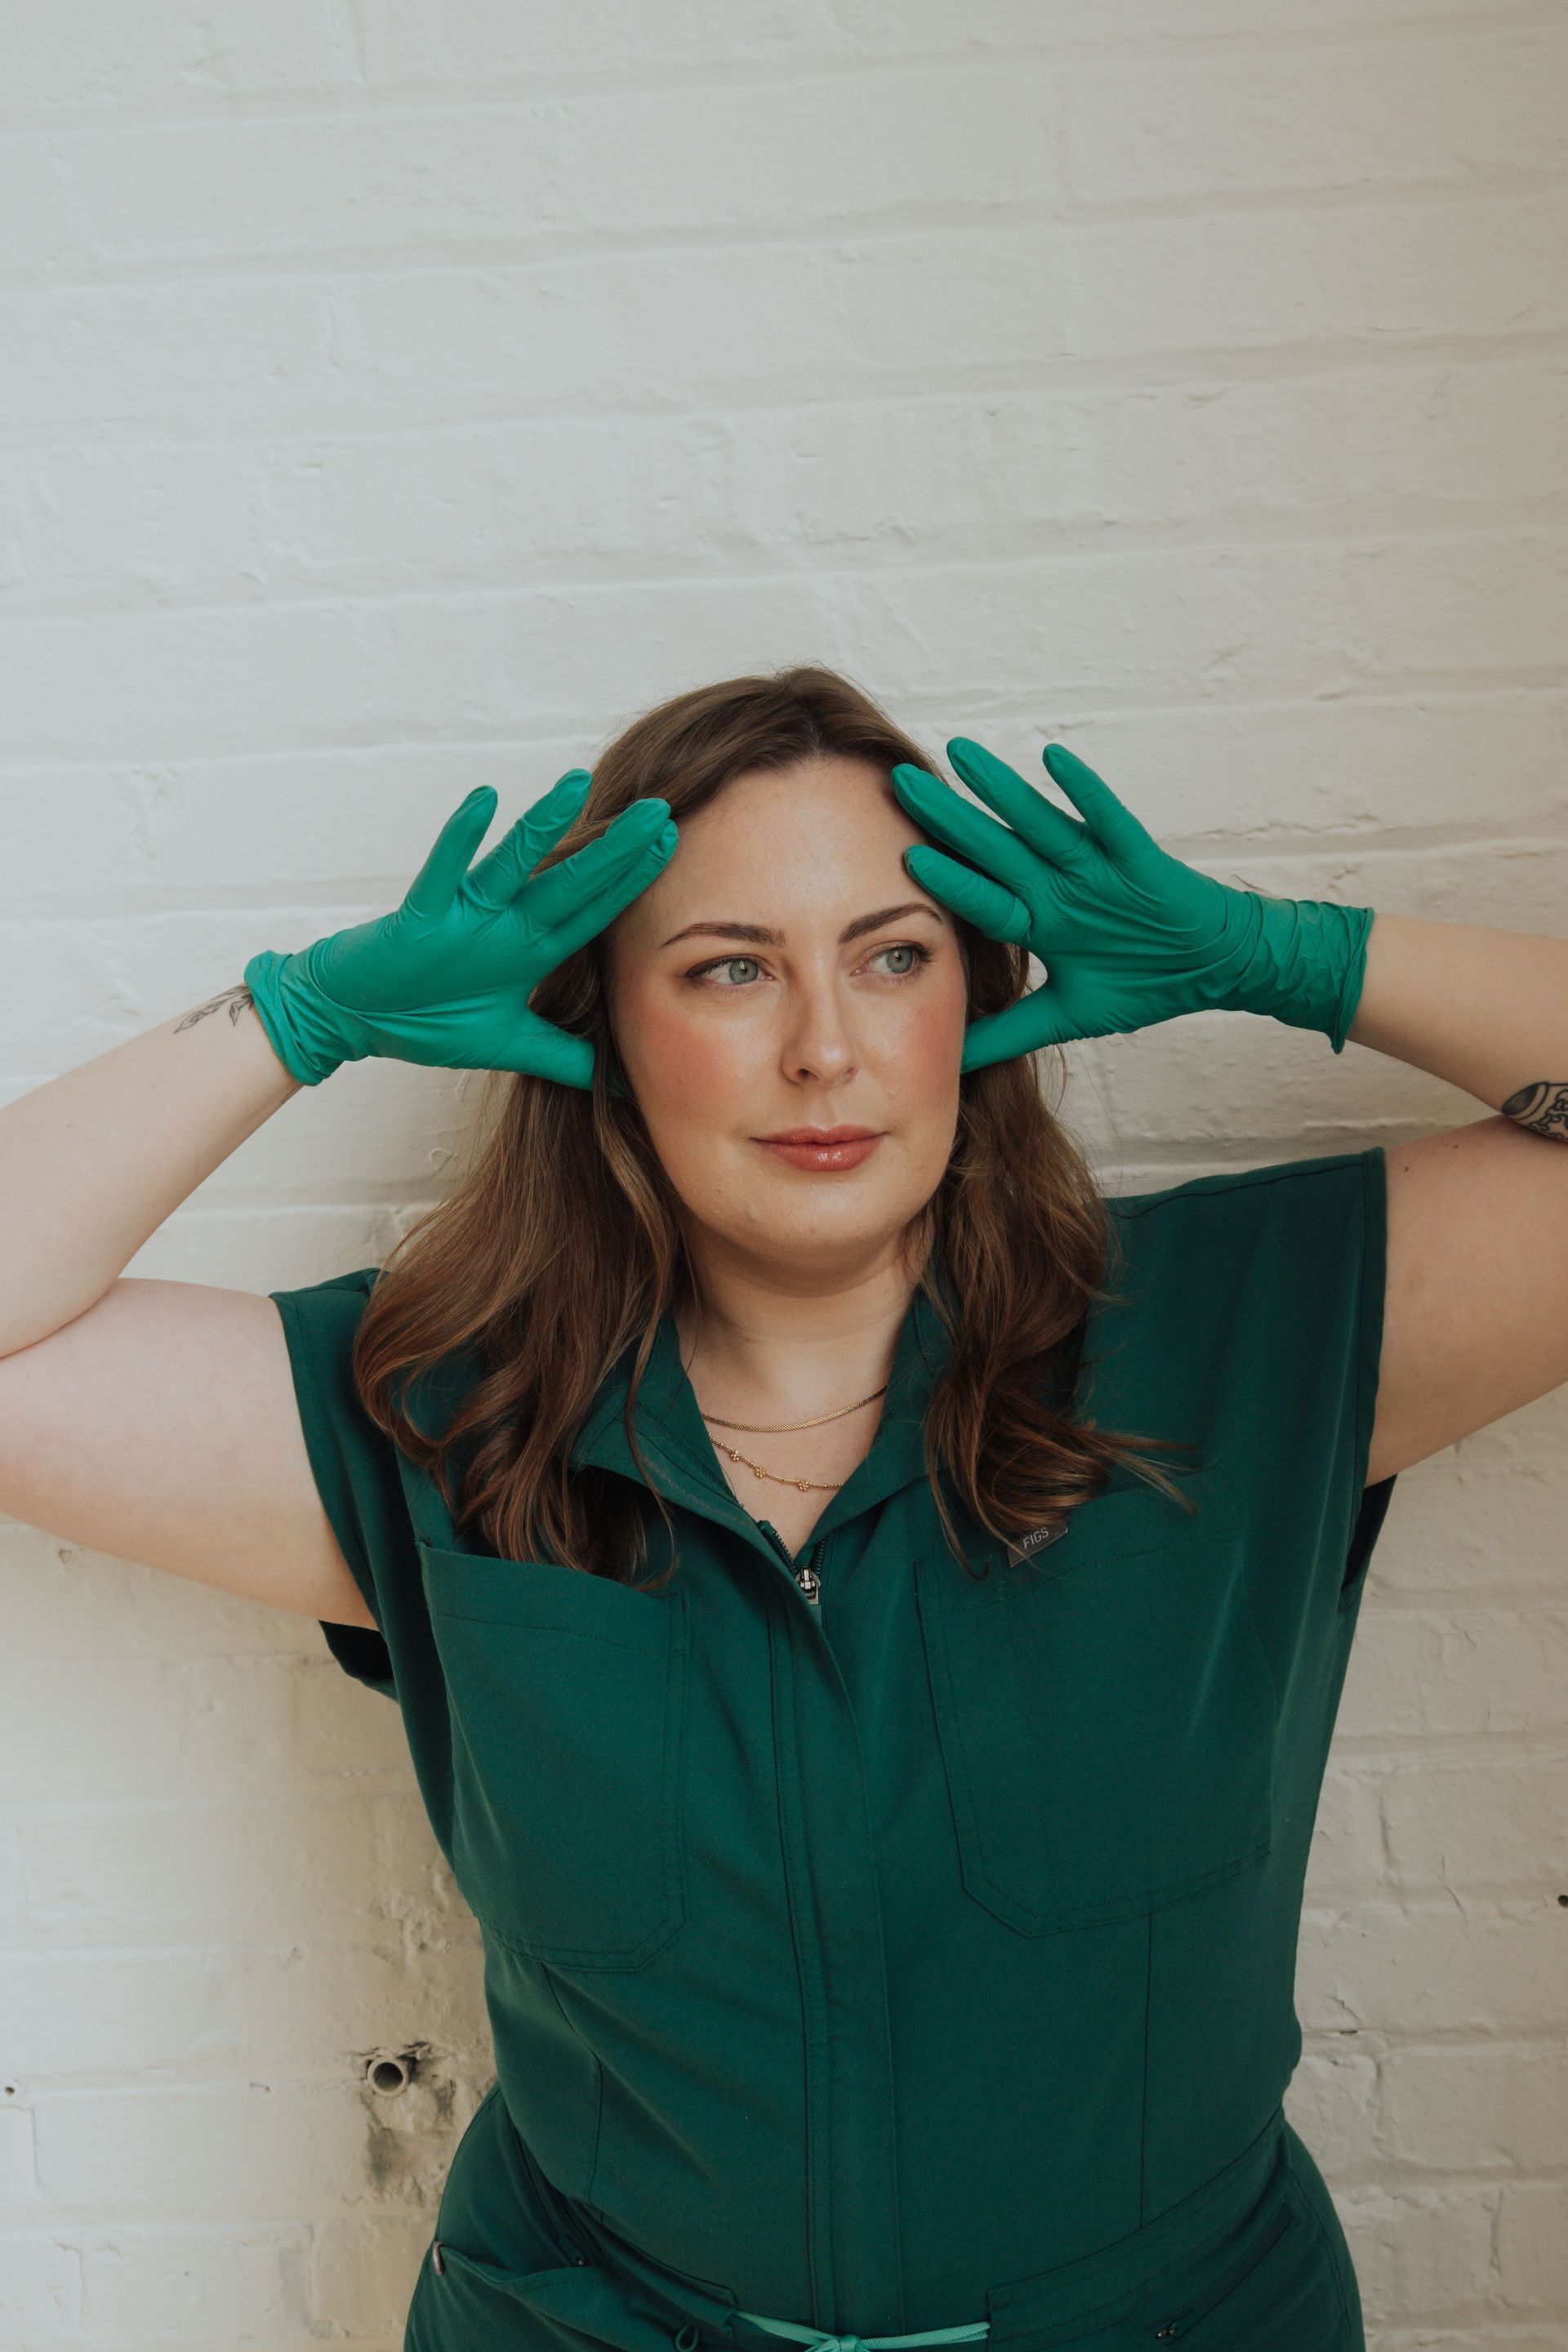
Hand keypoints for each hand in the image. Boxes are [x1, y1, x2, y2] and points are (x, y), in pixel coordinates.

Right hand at [243, 773, 676, 1087]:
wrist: (356, 1016)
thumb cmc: (430, 1022)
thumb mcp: (513, 1048)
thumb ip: (570, 1061)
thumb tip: (630, 1091)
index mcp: (529, 950)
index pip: (592, 911)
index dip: (631, 882)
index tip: (672, 847)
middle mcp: (504, 925)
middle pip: (569, 883)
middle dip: (614, 851)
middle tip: (660, 810)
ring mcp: (463, 917)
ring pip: (511, 865)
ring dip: (543, 826)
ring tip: (578, 783)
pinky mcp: (420, 919)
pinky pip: (442, 875)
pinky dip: (458, 840)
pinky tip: (483, 800)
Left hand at [891, 738, 1372, 1073]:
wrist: (1211, 966)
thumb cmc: (1143, 983)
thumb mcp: (1065, 1017)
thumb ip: (1006, 1032)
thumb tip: (950, 1062)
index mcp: (1039, 920)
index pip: (978, 894)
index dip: (938, 876)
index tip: (889, 852)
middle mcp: (1058, 887)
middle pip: (992, 847)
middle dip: (947, 817)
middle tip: (898, 781)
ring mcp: (1095, 869)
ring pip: (1038, 823)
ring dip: (999, 789)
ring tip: (958, 752)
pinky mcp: (1137, 859)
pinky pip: (1106, 821)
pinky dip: (1083, 792)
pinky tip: (1052, 758)